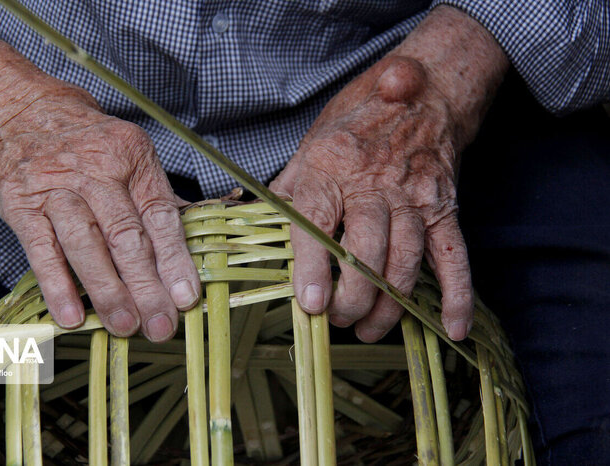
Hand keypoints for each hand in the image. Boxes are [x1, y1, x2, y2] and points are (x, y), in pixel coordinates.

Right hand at [0, 0, 200, 339]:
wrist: (11, 109)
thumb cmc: (78, 138)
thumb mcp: (125, 150)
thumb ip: (155, 193)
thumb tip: (194, 230)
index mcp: (131, 156)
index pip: (160, 215)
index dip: (175, 260)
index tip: (186, 296)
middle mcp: (96, 170)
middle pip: (127, 237)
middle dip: (146, 287)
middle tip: (161, 325)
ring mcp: (57, 187)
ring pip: (87, 246)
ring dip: (108, 291)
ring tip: (125, 326)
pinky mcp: (22, 204)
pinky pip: (42, 251)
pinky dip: (57, 285)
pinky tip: (71, 315)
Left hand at [271, 6, 507, 341]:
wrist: (424, 94)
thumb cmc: (358, 122)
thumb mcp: (309, 146)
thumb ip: (286, 192)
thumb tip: (252, 225)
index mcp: (330, 166)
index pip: (316, 223)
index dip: (313, 267)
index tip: (310, 303)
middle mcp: (374, 183)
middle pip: (367, 251)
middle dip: (353, 297)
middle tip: (339, 319)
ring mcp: (414, 197)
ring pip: (405, 261)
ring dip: (390, 305)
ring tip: (370, 328)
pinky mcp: (446, 208)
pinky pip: (454, 256)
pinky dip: (457, 295)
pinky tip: (451, 328)